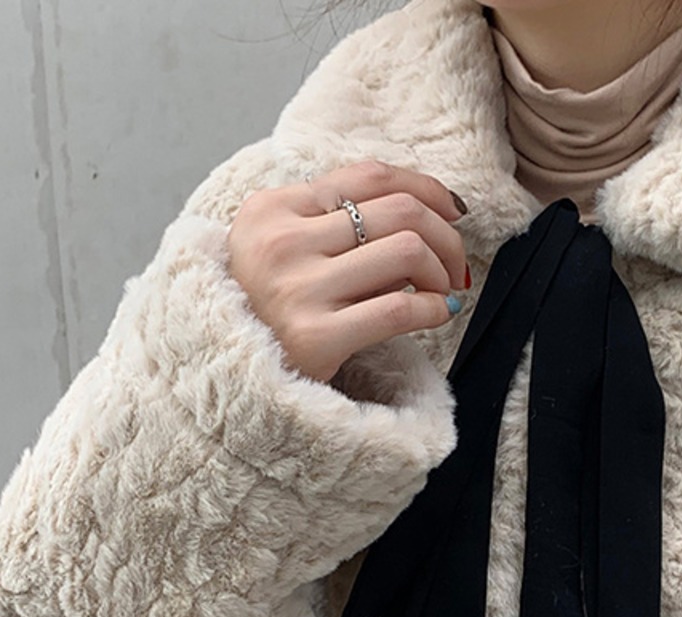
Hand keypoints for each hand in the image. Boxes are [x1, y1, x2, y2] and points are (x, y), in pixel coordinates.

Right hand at [225, 158, 470, 383]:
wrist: (225, 375)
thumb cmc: (267, 311)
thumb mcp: (282, 249)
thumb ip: (335, 225)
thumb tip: (428, 212)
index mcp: (272, 209)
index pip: (370, 176)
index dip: (426, 189)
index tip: (452, 211)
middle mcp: (281, 242)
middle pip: (399, 211)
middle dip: (445, 235)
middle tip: (455, 264)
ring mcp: (297, 289)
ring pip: (407, 251)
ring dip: (442, 272)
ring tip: (441, 292)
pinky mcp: (315, 337)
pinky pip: (399, 309)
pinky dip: (434, 308)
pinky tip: (438, 314)